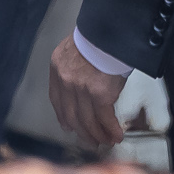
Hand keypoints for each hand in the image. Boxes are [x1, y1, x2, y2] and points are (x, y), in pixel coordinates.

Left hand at [49, 34, 129, 149]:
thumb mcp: (75, 49)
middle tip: (90, 140)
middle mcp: (65, 82)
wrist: (109, 31)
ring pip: (87, 121)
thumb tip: (83, 85)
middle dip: (81, 131)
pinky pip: (105, 119)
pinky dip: (111, 130)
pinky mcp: (99, 96)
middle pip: (71, 115)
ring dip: (97, 134)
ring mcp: (81, 90)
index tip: (69, 127)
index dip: (63, 116)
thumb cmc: (97, 37)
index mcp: (57, 68)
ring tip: (105, 141)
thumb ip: (73, 67)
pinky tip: (117, 136)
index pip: (56, 100)